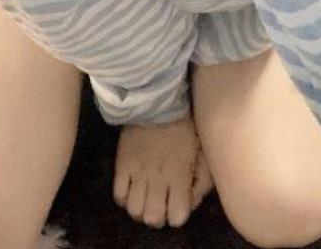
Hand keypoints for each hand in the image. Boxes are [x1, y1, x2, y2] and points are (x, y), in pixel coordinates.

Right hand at [113, 113, 213, 228]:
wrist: (156, 103)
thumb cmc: (184, 126)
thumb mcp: (201, 151)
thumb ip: (202, 178)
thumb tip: (193, 200)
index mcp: (179, 176)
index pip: (177, 217)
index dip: (178, 215)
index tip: (178, 204)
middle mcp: (158, 180)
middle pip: (153, 218)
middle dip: (158, 216)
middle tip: (160, 204)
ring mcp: (138, 174)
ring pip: (134, 211)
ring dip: (140, 209)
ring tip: (144, 199)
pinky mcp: (122, 165)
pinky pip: (118, 195)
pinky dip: (124, 198)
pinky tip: (131, 190)